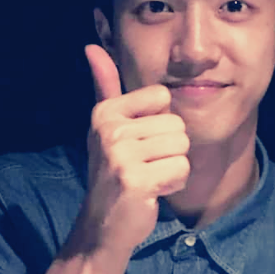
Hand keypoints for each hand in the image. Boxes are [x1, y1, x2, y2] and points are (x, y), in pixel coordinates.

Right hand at [75, 44, 189, 254]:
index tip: (139, 144)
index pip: (163, 98)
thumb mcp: (108, 127)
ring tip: (148, 178)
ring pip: (182, 147)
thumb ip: (106, 87)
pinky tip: (152, 192)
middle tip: (144, 167)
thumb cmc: (114, 173)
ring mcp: (120, 156)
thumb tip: (92, 48)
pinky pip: (181, 169)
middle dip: (169, 150)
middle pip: (176, 125)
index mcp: (105, 113)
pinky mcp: (135, 181)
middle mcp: (109, 130)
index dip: (160, 125)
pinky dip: (173, 184)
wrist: (103, 226)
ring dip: (172, 168)